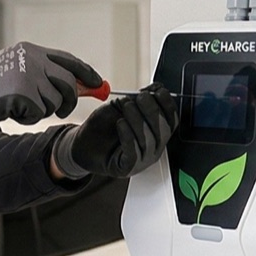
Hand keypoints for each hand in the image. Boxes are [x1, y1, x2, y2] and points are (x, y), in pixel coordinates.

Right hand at [0, 42, 104, 127]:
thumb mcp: (15, 71)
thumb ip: (44, 75)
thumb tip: (80, 87)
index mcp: (30, 50)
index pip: (68, 60)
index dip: (86, 73)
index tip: (98, 84)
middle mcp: (32, 58)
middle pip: (68, 83)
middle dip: (69, 101)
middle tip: (62, 112)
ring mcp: (28, 75)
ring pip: (55, 101)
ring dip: (41, 111)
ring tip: (19, 106)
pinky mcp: (23, 93)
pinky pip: (39, 113)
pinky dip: (27, 118)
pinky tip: (9, 111)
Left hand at [51, 85, 178, 178]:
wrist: (83, 145)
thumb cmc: (104, 127)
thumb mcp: (124, 107)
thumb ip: (140, 99)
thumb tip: (155, 88)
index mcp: (157, 133)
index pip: (172, 119)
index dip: (167, 103)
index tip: (157, 90)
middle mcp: (153, 148)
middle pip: (163, 129)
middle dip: (152, 109)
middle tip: (140, 97)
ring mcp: (142, 160)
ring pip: (148, 140)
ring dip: (137, 118)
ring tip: (126, 106)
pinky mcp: (127, 168)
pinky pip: (133, 153)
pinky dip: (128, 135)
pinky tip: (120, 123)